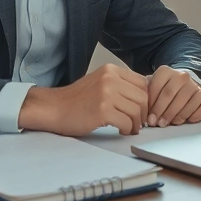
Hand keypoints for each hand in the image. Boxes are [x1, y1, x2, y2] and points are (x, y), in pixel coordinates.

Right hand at [17, 63, 148, 135]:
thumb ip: (119, 85)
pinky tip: (121, 130)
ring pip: (137, 111)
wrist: (53, 108)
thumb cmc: (76, 100)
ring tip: (129, 128)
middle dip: (143, 113)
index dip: (146, 99)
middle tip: (138, 123)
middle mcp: (110, 78)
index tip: (141, 110)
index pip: (143, 82)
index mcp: (111, 70)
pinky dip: (128, 129)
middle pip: (143, 97)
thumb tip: (144, 97)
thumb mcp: (99, 82)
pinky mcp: (103, 110)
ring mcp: (106, 94)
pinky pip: (127, 122)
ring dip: (136, 124)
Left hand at [146, 66, 200, 126]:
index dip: (151, 105)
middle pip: (170, 95)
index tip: (148, 118)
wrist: (189, 83)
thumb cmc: (167, 88)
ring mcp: (195, 85)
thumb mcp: (155, 86)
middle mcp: (182, 76)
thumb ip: (147, 93)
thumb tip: (139, 108)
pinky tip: (188, 120)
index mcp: (166, 71)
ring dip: (177, 116)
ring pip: (186, 102)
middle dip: (162, 112)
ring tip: (170, 123)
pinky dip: (195, 115)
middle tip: (157, 124)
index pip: (156, 87)